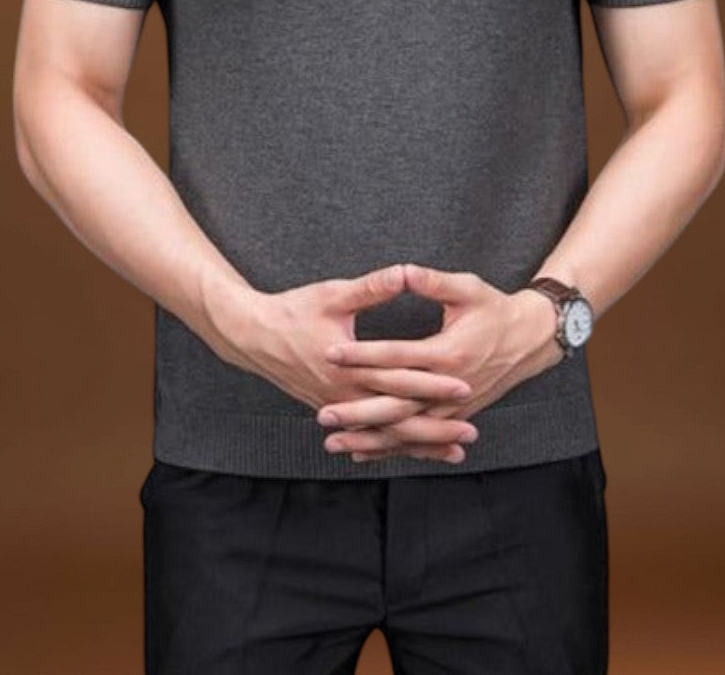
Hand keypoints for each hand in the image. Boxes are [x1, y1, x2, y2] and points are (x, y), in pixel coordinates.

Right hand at [222, 263, 477, 445]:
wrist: (254, 336)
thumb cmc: (294, 311)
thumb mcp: (334, 294)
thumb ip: (372, 287)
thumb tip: (404, 272)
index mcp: (349, 368)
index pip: (400, 379)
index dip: (434, 383)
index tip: (465, 385)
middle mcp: (344, 395)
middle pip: (397, 420)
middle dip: (435, 428)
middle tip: (471, 435)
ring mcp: (338, 407)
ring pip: (385, 435)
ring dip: (420, 444)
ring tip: (455, 452)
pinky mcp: (333, 409)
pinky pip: (369, 435)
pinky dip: (394, 446)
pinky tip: (416, 451)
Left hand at [319, 263, 563, 462]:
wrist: (530, 339)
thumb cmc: (496, 309)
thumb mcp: (467, 288)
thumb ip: (432, 282)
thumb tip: (403, 270)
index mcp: (448, 352)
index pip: (396, 355)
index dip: (362, 354)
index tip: (330, 352)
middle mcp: (449, 386)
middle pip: (395, 403)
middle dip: (357, 411)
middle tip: (323, 414)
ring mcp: (453, 407)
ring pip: (405, 429)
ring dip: (369, 438)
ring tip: (332, 442)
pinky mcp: (455, 417)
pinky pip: (418, 438)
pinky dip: (390, 447)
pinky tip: (362, 452)